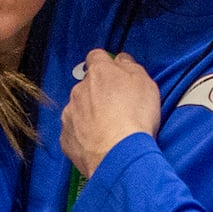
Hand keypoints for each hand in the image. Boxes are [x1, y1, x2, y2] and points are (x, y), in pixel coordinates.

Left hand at [60, 51, 159, 178]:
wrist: (119, 154)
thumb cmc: (134, 119)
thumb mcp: (145, 83)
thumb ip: (130, 67)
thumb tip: (123, 61)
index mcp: (99, 73)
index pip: (96, 57)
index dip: (105, 64)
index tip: (113, 72)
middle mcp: (79, 90)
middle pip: (87, 86)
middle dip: (99, 94)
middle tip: (118, 108)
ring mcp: (70, 114)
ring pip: (78, 109)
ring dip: (90, 115)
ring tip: (110, 130)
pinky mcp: (66, 137)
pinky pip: (74, 132)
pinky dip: (84, 136)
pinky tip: (100, 143)